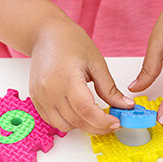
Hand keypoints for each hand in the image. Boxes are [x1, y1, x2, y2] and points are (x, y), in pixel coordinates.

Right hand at [29, 19, 134, 134]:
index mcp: (67, 78)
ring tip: (95, 116)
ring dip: (82, 126)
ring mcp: (41, 96)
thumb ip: (110, 89)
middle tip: (112, 123)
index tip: (117, 122)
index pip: (86, 110)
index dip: (103, 121)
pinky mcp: (36, 99)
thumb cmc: (70, 42)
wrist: (45, 34)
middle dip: (98, 127)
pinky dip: (68, 122)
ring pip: (64, 126)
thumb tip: (126, 106)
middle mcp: (50, 90)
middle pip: (77, 121)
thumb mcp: (96, 62)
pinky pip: (53, 121)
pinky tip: (80, 113)